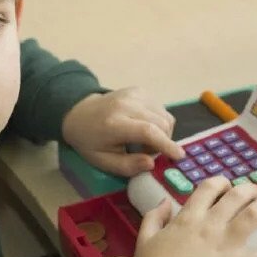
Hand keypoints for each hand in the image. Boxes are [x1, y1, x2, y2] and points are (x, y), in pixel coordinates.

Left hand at [61, 87, 184, 176]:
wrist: (78, 113)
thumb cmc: (90, 141)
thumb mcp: (102, 161)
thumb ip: (127, 166)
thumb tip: (151, 163)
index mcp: (114, 123)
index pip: (147, 131)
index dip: (166, 144)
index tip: (178, 156)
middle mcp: (126, 104)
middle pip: (161, 123)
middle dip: (163, 142)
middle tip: (147, 152)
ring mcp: (134, 94)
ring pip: (165, 115)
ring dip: (162, 132)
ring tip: (143, 140)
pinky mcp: (139, 90)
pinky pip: (160, 108)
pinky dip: (158, 121)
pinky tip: (143, 126)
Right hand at [133, 176, 256, 256]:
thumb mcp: (145, 237)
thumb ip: (154, 216)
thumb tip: (164, 201)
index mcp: (189, 217)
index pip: (209, 187)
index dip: (221, 182)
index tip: (226, 186)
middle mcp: (211, 224)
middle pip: (237, 197)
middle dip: (250, 189)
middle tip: (256, 191)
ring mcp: (227, 244)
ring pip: (253, 216)